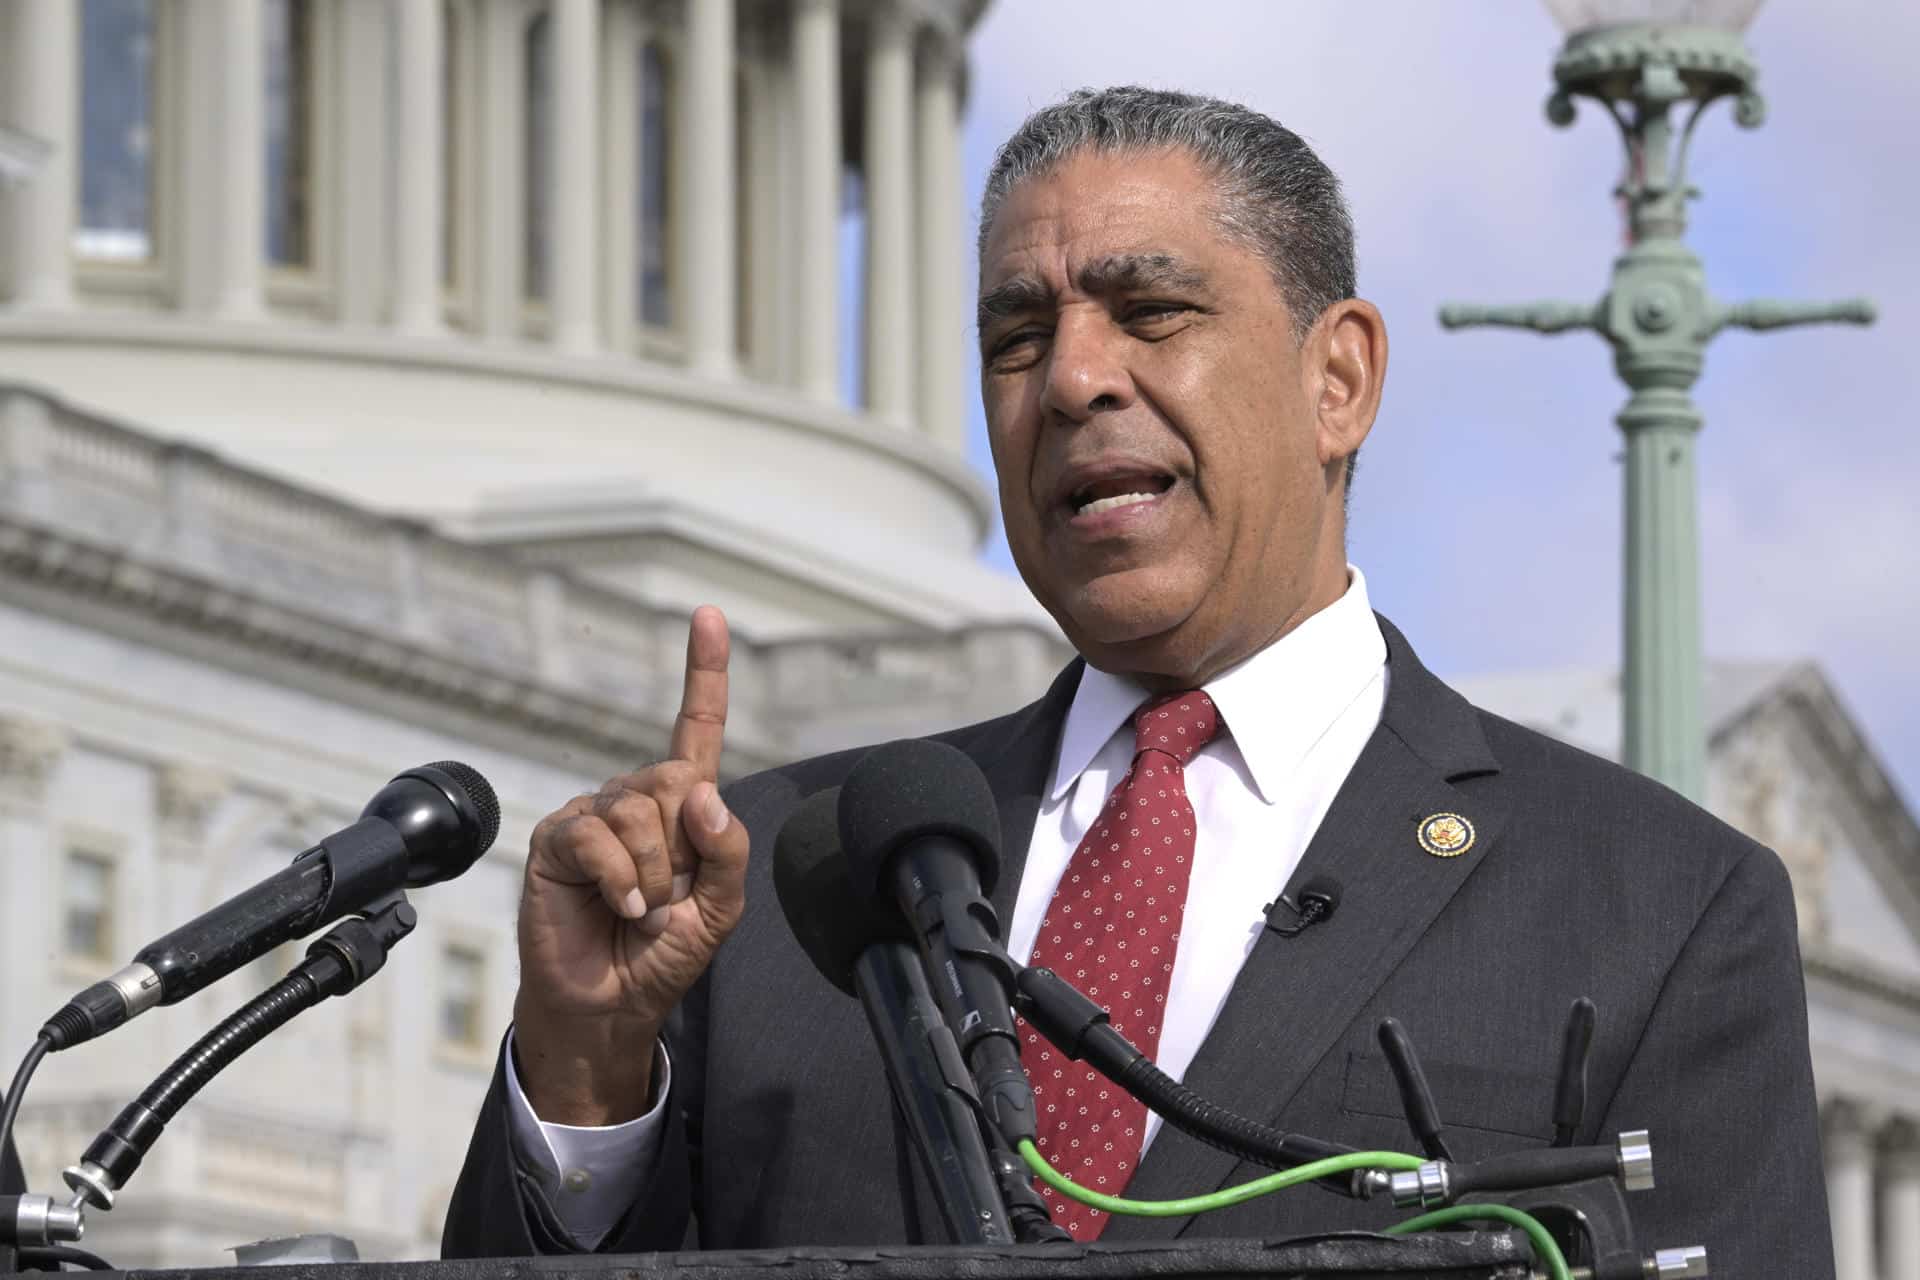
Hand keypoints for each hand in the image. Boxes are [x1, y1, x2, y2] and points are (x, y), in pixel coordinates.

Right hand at [512, 606, 748, 1124]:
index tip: (709, 615)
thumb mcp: (721, 909)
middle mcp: (636, 800)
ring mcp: (594, 817)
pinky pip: (598, 838)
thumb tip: (703, 794)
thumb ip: (727, 850)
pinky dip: (622, 878)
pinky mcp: (558, 840)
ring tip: (643, 912)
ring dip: (654, 877)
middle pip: (674, 781)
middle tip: (669, 901)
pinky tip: (623, 907)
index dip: (704, 671)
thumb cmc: (664, 954)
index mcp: (680, 808)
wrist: (611, 1004)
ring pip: (640, 813)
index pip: (694, 727)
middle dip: (683, 852)